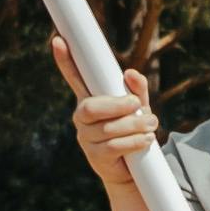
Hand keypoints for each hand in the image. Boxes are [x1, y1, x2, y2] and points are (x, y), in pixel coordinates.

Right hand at [64, 53, 158, 193]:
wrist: (133, 170)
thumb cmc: (133, 131)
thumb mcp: (139, 107)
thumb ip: (137, 89)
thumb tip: (130, 73)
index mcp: (90, 99)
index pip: (75, 78)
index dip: (65, 61)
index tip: (58, 40)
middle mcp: (82, 117)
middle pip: (91, 107)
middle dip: (116, 105)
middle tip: (137, 105)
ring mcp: (86, 138)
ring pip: (107, 128)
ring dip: (134, 125)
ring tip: (151, 124)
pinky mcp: (95, 157)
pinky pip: (113, 146)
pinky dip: (133, 141)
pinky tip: (146, 140)